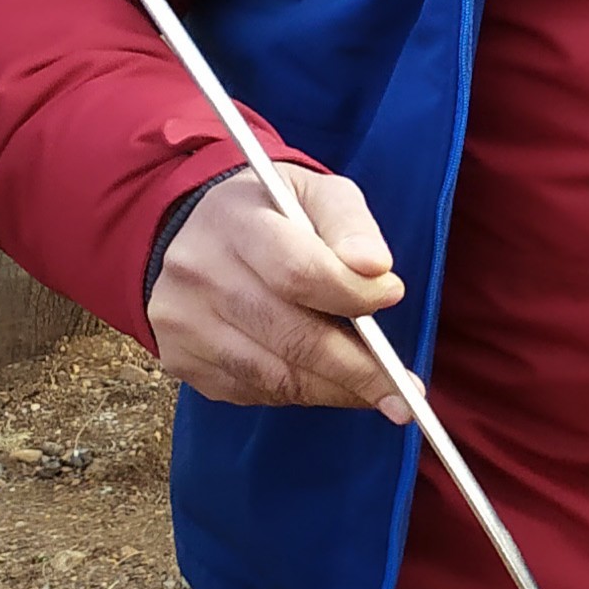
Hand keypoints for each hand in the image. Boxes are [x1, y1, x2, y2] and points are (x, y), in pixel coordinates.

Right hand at [145, 168, 411, 420]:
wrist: (194, 234)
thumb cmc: (271, 214)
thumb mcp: (314, 193)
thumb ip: (350, 223)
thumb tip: (376, 268)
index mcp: (234, 222)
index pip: (299, 273)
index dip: (354, 294)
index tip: (393, 295)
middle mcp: (199, 274)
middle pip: (292, 337)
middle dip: (359, 369)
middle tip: (406, 389)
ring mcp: (184, 322)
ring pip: (276, 376)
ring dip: (337, 391)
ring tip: (382, 395)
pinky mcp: (181, 359)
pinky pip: (254, 391)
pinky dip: (301, 394)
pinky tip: (329, 384)